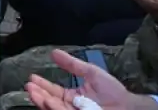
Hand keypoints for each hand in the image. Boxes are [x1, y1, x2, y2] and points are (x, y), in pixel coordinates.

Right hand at [25, 50, 153, 109]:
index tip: (32, 78)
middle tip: (29, 86)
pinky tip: (48, 101)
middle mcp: (70, 107)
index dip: (42, 85)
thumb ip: (73, 64)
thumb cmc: (112, 90)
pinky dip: (55, 108)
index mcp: (72, 96)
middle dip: (38, 95)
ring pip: (54, 109)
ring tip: (34, 92)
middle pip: (50, 102)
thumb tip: (54, 52)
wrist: (128, 106)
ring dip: (43, 102)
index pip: (53, 91)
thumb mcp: (91, 72)